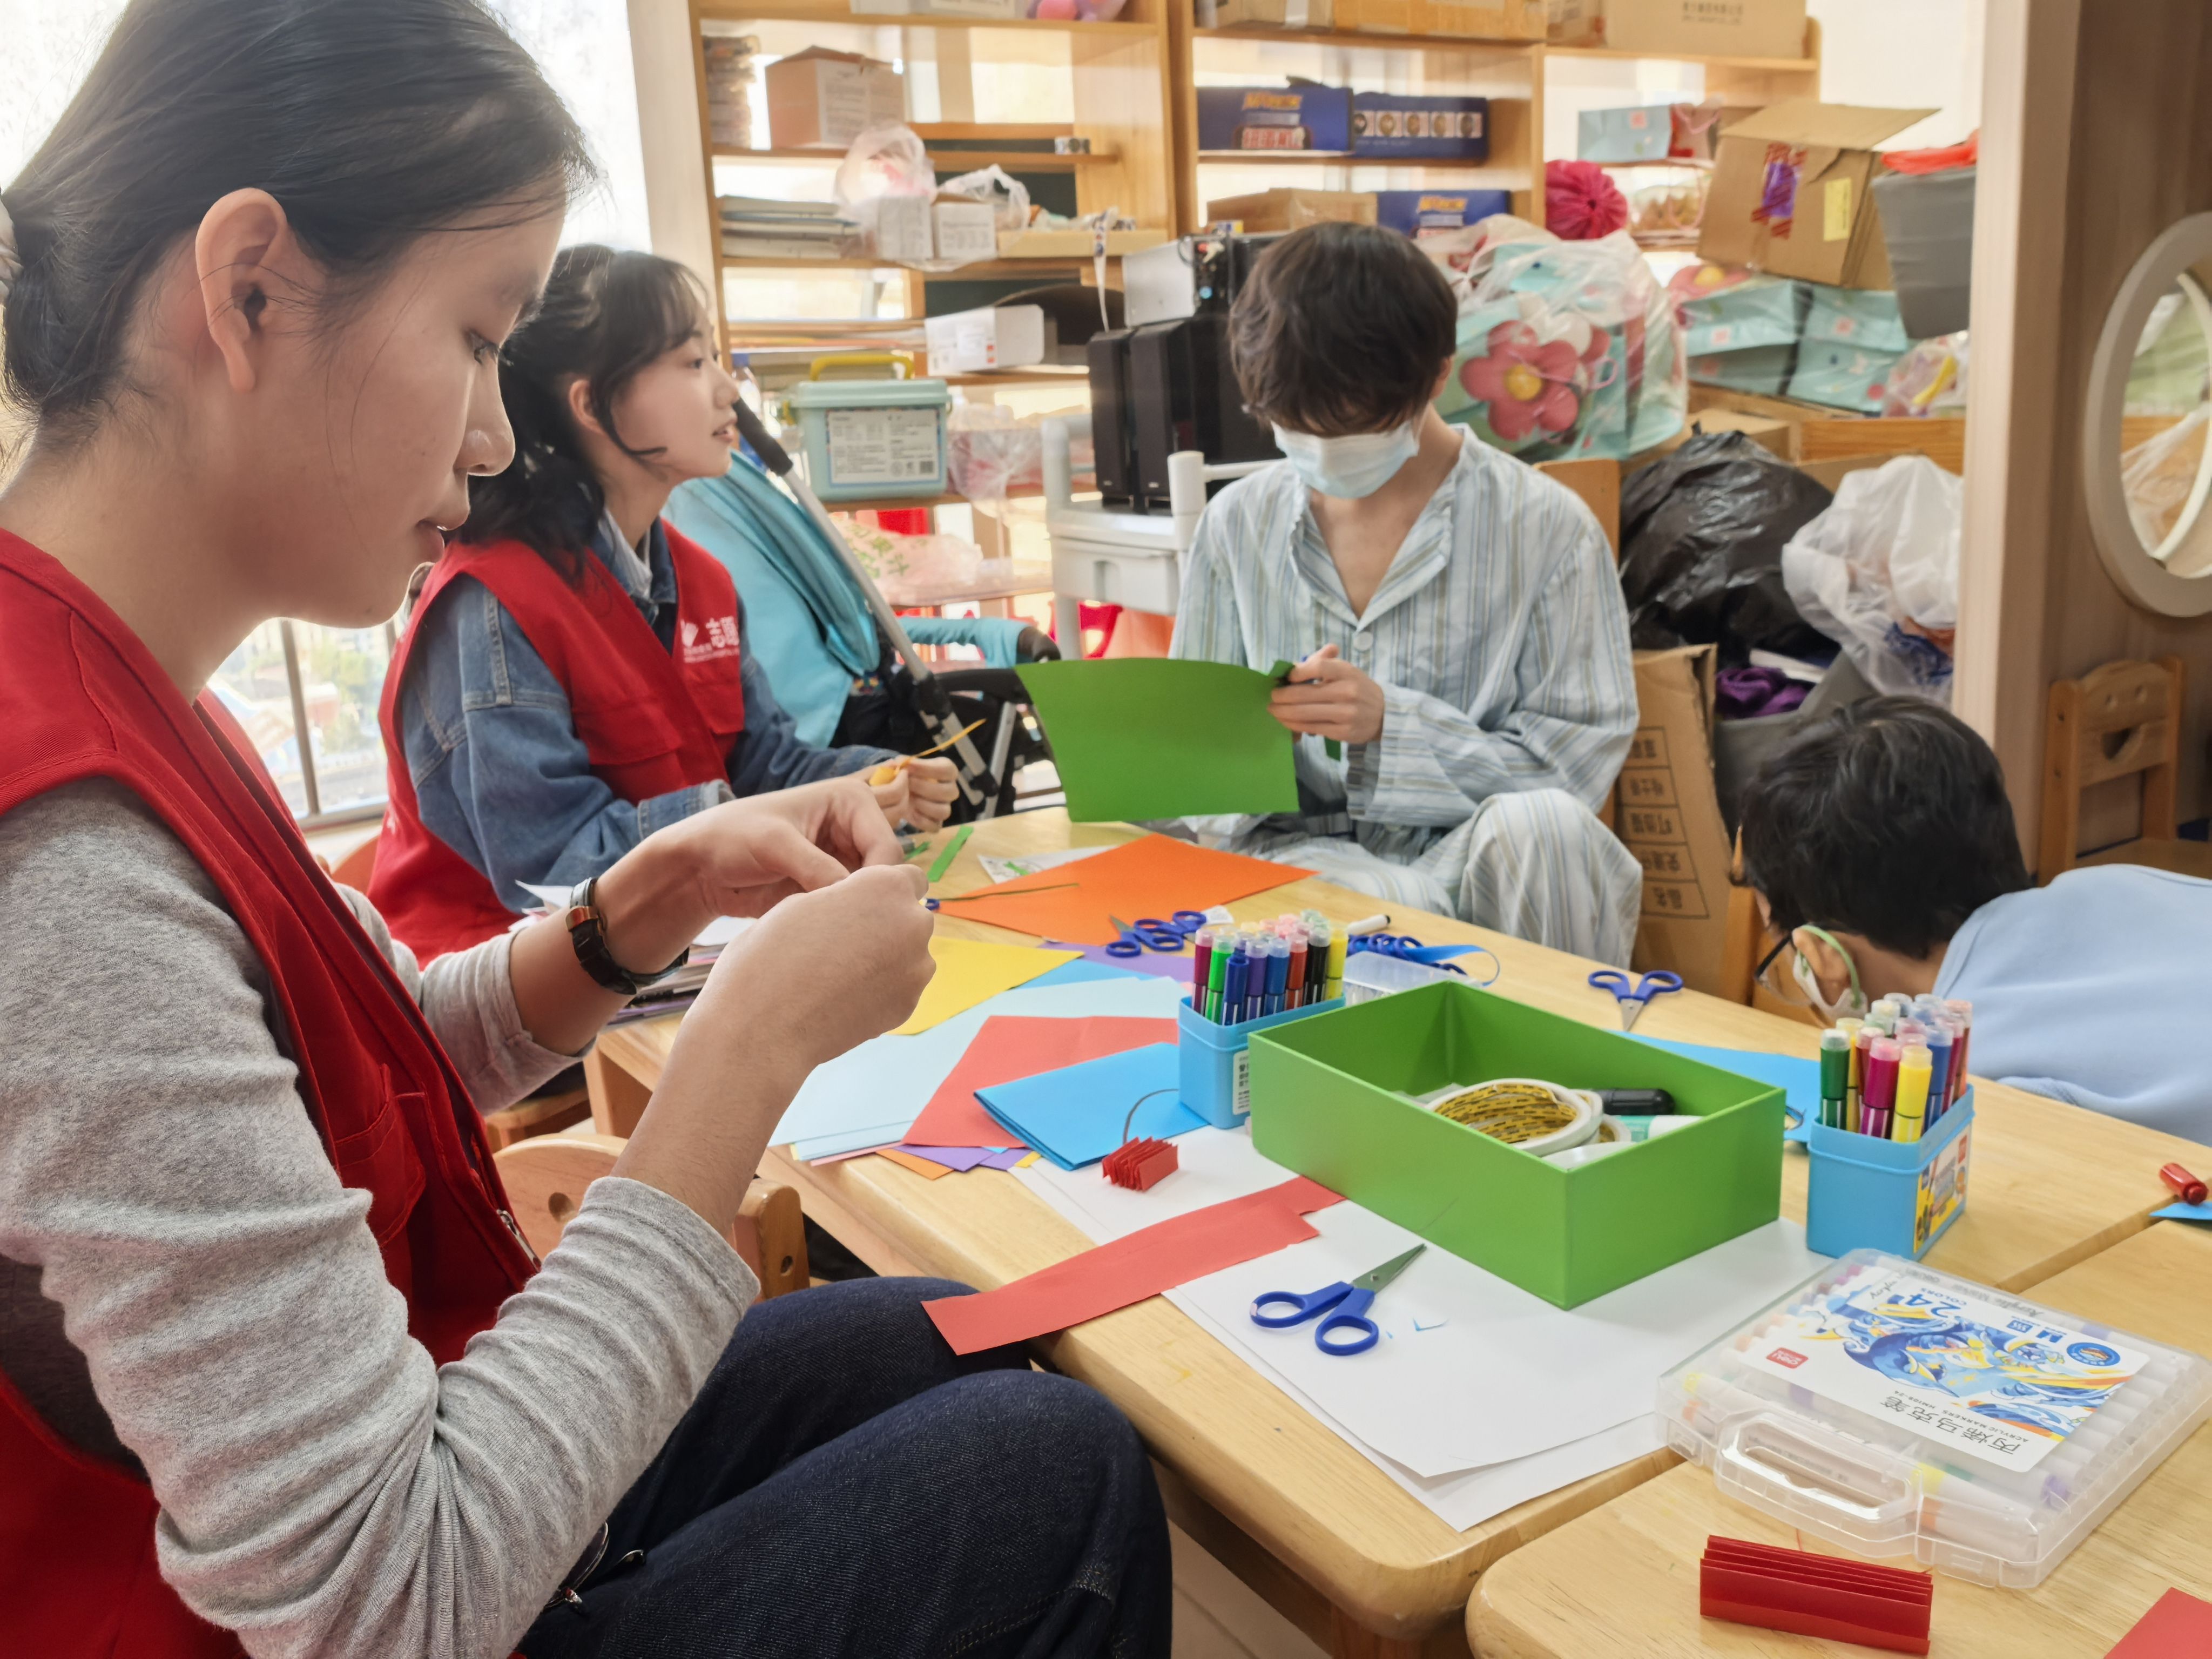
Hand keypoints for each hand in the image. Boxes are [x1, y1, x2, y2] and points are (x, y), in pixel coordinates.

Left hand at [594, 777, 902, 972]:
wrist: (697, 868)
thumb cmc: (731, 837)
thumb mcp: (775, 844)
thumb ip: (817, 868)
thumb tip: (857, 899)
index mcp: (852, 803)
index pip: (887, 847)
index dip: (879, 880)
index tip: (857, 911)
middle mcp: (854, 831)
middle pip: (886, 875)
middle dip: (870, 900)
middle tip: (847, 930)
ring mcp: (843, 863)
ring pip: (871, 897)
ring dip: (857, 916)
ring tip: (836, 937)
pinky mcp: (829, 890)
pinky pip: (851, 912)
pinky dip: (843, 926)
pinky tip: (828, 940)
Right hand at [693, 861, 935, 1071]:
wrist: (762, 1023)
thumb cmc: (770, 954)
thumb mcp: (804, 902)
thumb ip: (847, 899)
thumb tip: (866, 910)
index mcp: (885, 886)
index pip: (908, 877)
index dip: (883, 891)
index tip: (860, 906)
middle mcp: (912, 923)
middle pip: (911, 917)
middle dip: (888, 925)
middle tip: (844, 944)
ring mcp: (916, 968)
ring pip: (910, 955)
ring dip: (886, 959)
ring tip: (839, 975)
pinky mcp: (908, 1005)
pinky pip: (900, 988)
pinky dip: (880, 991)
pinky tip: (842, 999)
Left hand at [872, 756, 958, 830]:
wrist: (895, 794)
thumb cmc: (903, 776)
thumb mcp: (899, 766)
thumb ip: (900, 763)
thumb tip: (898, 764)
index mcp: (946, 771)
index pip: (948, 769)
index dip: (929, 768)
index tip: (909, 766)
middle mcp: (949, 790)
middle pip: (949, 791)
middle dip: (924, 787)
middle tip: (906, 784)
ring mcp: (944, 808)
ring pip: (944, 811)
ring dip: (923, 805)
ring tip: (907, 800)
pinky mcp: (937, 823)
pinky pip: (935, 826)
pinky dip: (920, 821)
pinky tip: (908, 813)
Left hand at [1268, 645, 1385, 745]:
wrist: (1384, 714)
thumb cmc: (1357, 688)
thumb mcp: (1345, 670)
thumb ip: (1321, 663)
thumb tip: (1291, 666)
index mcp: (1346, 672)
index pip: (1317, 666)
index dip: (1297, 672)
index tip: (1287, 677)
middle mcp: (1347, 692)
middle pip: (1304, 693)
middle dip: (1281, 696)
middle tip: (1272, 696)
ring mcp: (1345, 714)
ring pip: (1303, 713)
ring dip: (1282, 712)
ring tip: (1273, 710)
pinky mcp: (1342, 732)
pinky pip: (1311, 728)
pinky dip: (1294, 725)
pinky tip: (1286, 721)